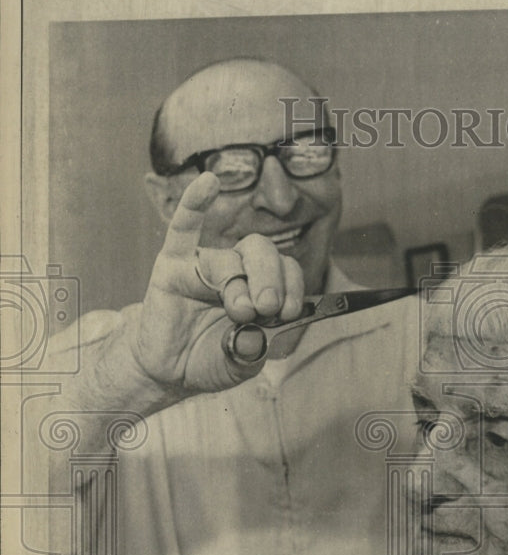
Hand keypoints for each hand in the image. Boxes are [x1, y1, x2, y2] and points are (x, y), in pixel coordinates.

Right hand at [128, 172, 305, 392]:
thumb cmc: (209, 361)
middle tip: (267, 307)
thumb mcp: (240, 365)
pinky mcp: (173, 265)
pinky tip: (208, 183)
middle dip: (271, 278)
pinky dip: (195, 203)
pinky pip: (184, 228)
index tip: (287, 313)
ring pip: (229, 259)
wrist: (169, 371)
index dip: (292, 287)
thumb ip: (252, 353)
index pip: (286, 271)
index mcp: (260, 288)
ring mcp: (205, 265)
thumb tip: (256, 338)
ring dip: (238, 286)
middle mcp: (237, 271)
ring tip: (238, 313)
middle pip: (262, 252)